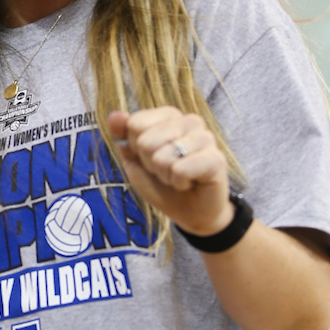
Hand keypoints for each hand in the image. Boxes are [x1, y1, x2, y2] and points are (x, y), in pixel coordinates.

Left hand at [108, 107, 232, 235]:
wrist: (189, 213)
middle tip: (167, 171)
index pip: (135, 124)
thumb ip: (123, 137)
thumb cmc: (163, 184)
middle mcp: (190, 121)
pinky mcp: (216, 159)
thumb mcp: (135, 161)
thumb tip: (113, 116)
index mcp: (170, 116)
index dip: (137, 149)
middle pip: (146, 141)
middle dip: (151, 165)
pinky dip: (179, 183)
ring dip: (165, 176)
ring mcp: (206, 138)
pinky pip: (180, 170)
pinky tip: (190, 183)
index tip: (151, 159)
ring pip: (162, 157)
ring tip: (179, 178)